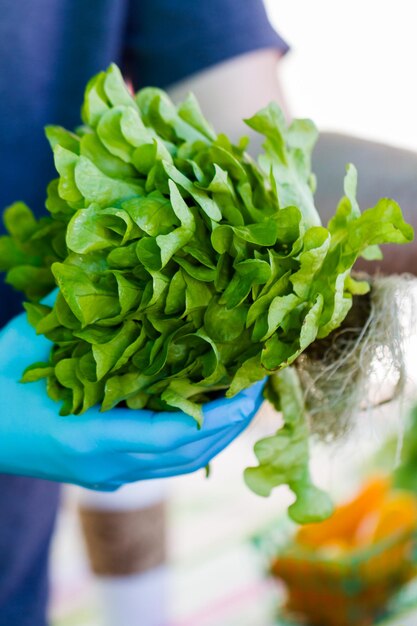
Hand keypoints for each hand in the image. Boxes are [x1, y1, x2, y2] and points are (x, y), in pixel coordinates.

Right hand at [0, 308, 264, 489]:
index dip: (219, 414)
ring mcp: (107, 476)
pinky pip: (163, 464)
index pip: (173, 435)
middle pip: (189, 456)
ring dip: (217, 434)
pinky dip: (192, 441)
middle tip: (260, 384)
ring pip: (180, 465)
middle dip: (232, 424)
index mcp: (91, 438)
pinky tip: (204, 412)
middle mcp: (107, 467)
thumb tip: (109, 266)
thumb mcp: (28, 342)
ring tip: (242, 398)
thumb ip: (71, 308)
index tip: (251, 387)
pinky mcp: (105, 475)